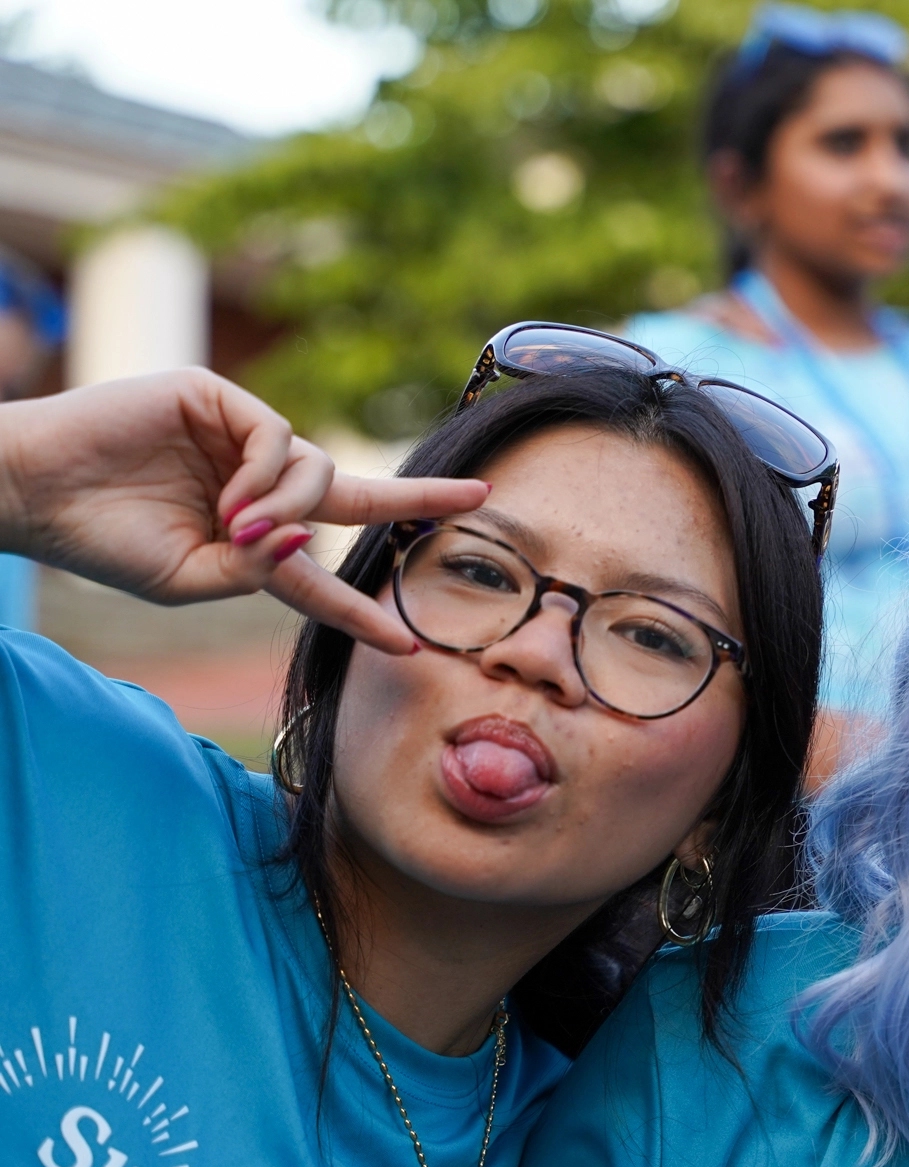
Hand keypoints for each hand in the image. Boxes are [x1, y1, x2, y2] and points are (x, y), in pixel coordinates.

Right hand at [0, 368, 484, 654]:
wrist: (34, 492)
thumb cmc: (101, 541)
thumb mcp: (192, 580)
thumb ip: (260, 571)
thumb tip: (309, 544)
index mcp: (249, 534)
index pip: (322, 569)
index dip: (361, 605)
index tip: (408, 640)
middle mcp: (255, 484)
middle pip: (353, 495)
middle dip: (417, 499)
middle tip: (480, 495)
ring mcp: (239, 439)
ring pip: (320, 472)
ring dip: (294, 510)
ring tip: (239, 530)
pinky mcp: (218, 400)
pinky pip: (282, 441)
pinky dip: (270, 478)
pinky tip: (232, 500)